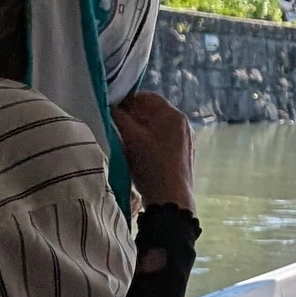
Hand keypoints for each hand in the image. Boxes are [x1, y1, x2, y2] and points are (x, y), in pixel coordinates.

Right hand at [111, 87, 194, 211]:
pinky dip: (149, 141)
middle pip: (154, 111)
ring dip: (140, 129)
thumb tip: (110, 106)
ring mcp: (186, 140)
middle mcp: (184, 125)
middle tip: (115, 123)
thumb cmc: (151, 165)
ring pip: (158, 126)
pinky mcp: (184, 155)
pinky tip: (138, 153)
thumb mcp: (130, 139)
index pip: (148, 97)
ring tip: (125, 139)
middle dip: (133, 115)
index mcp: (174, 116)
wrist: (171, 199)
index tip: (112, 108)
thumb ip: (119, 118)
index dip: (127, 100)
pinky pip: (163, 140)